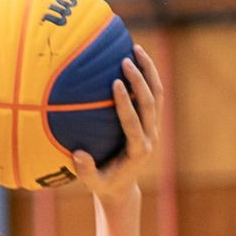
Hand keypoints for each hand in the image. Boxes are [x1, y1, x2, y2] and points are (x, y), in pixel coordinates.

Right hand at [70, 45, 161, 201]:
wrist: (123, 186)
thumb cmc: (104, 183)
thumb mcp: (94, 182)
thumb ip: (86, 170)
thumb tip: (78, 154)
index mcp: (138, 151)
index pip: (133, 122)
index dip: (126, 103)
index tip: (116, 83)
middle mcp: (150, 136)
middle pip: (150, 103)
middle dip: (140, 81)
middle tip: (125, 60)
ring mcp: (153, 127)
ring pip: (158, 94)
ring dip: (149, 71)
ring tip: (136, 49)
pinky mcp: (152, 121)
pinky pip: (155, 95)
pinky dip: (149, 76)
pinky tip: (138, 59)